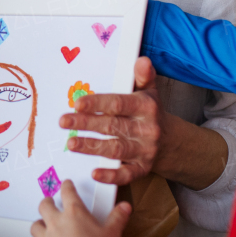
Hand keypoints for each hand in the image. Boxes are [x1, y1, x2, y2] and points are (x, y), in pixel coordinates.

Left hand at [24, 180, 131, 236]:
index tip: (66, 184)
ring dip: (38, 226)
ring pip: (35, 227)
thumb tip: (124, 207)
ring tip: (41, 227)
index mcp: (74, 214)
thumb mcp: (112, 234)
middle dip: (46, 202)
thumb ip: (117, 218)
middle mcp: (56, 224)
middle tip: (48, 202)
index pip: (68, 193)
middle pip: (44, 206)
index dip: (66, 186)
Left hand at [63, 57, 229, 189]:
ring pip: (116, 149)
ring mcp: (145, 150)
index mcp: (146, 107)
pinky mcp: (142, 169)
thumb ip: (143, 76)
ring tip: (72, 144)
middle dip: (86, 124)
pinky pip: (126, 174)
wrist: (171, 141)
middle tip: (64, 122)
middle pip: (112, 126)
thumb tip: (141, 60)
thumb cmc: (151, 113)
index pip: (119, 104)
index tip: (78, 104)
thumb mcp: (150, 91)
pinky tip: (94, 173)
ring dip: (92, 147)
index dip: (98, 104)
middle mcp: (146, 129)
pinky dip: (111, 176)